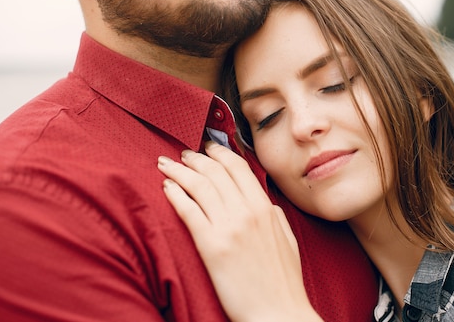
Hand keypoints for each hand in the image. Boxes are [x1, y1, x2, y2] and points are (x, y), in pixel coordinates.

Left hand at [158, 142, 322, 321]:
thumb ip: (273, 215)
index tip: (208, 148)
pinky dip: (175, 195)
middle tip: (184, 154)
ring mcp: (229, 228)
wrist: (277, 312)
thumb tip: (263, 201)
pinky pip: (188, 211)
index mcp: (265, 207)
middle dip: (196, 158)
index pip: (238, 167)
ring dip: (180, 171)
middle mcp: (247, 212)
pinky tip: (166, 187)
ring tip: (167, 164)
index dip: (219, 153)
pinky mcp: (211, 247)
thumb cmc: (283, 280)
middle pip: (215, 172)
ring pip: (199, 186)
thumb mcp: (287, 238)